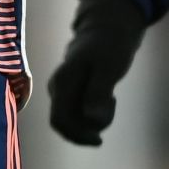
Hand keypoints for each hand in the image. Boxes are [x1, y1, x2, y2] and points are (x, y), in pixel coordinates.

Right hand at [47, 0, 148, 145]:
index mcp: (62, 82)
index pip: (59, 121)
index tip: (100, 139)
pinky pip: (79, 112)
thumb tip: (92, 123)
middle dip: (89, 126)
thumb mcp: (109, 69)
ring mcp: (62, 90)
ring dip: (94, 118)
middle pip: (66, 123)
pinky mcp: (70, 91)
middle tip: (112, 103)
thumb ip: (99, 94)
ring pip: (74, 119)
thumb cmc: (110, 46)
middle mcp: (57, 87)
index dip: (77, 136)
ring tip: (111, 96)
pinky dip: (94, 111)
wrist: (108, 29)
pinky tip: (107, 96)